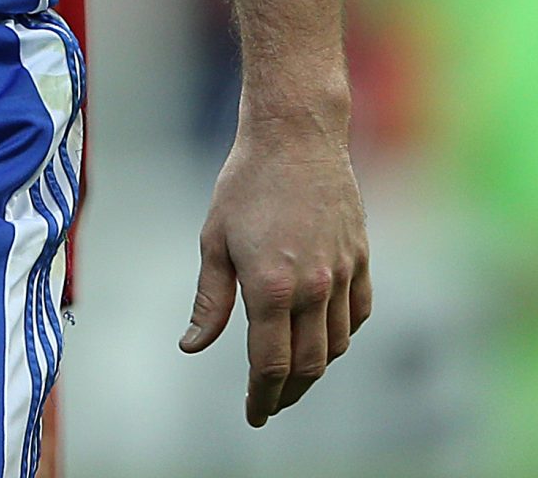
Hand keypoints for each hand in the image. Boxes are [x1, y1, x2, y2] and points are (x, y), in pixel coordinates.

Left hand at [180, 115, 371, 426]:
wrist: (295, 136)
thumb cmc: (245, 184)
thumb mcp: (213, 239)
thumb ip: (209, 300)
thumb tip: (191, 347)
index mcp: (271, 286)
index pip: (270, 366)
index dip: (262, 398)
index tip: (254, 416)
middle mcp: (313, 287)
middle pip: (308, 366)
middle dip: (287, 394)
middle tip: (270, 404)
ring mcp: (342, 273)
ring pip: (337, 345)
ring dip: (316, 368)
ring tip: (294, 375)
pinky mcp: (361, 258)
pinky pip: (357, 314)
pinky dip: (343, 335)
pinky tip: (325, 338)